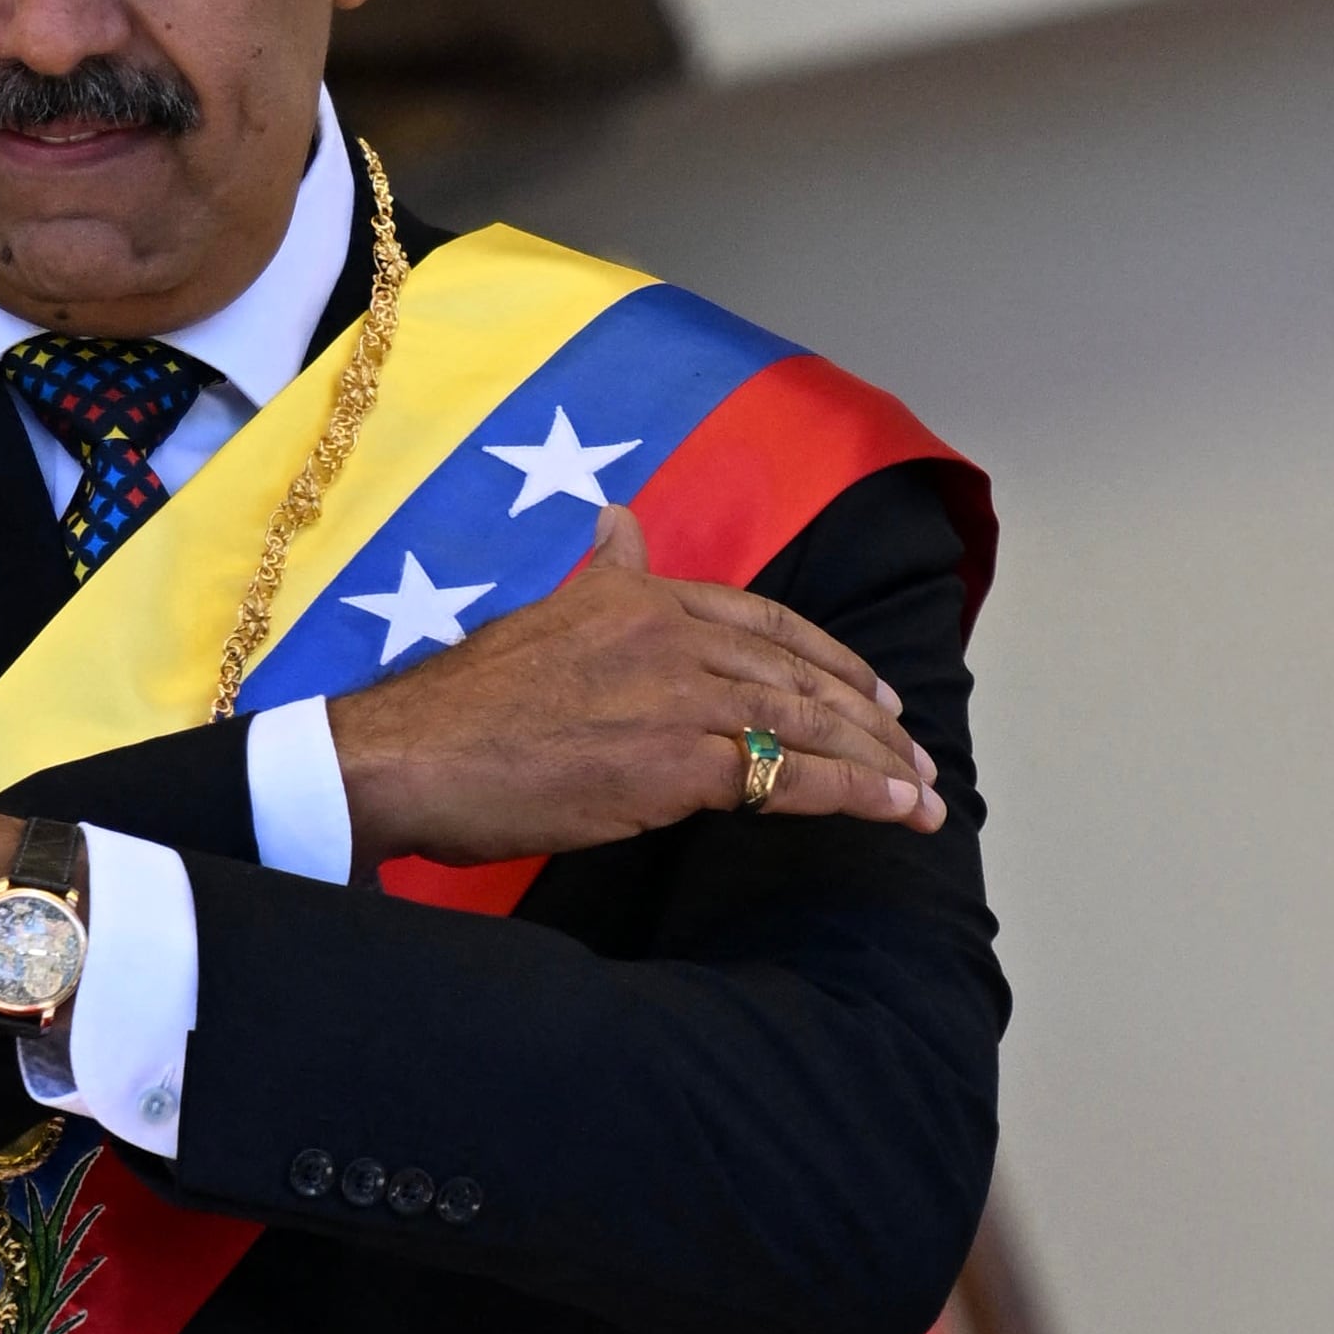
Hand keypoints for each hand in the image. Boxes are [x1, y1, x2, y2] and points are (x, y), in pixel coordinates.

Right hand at [330, 505, 943, 868]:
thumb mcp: (536, 617)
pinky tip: (896, 812)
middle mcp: (668, 634)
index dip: (826, 655)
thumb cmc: (459, 705)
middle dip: (868, 715)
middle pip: (798, 674)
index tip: (869, 688)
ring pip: (806, 725)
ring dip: (880, 762)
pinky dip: (857, 795)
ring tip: (924, 794)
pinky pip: (792, 779)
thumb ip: (596, 578)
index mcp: (635, 596)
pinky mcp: (679, 764)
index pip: (762, 620)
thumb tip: (616, 521)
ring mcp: (678, 698)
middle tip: (915, 750)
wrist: (409, 756)